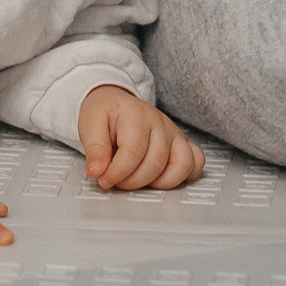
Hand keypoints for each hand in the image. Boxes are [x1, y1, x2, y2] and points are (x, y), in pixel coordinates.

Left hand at [79, 86, 206, 190]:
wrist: (116, 103)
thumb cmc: (105, 113)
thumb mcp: (89, 124)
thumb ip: (94, 149)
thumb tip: (97, 171)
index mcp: (136, 114)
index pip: (134, 151)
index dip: (118, 172)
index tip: (104, 179)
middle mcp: (160, 123)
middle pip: (156, 163)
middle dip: (132, 181)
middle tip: (116, 181)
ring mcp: (174, 134)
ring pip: (181, 165)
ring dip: (158, 183)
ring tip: (138, 181)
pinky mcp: (181, 144)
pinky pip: (196, 163)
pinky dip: (182, 177)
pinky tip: (160, 179)